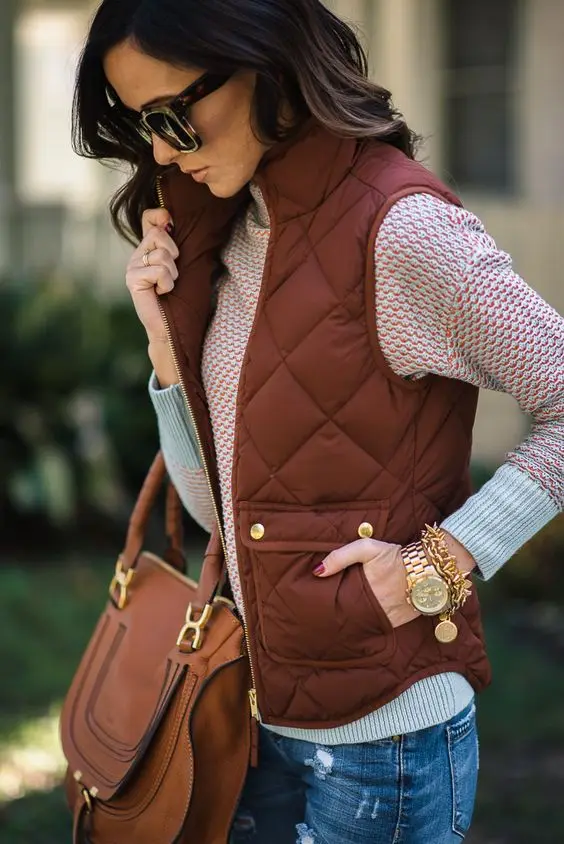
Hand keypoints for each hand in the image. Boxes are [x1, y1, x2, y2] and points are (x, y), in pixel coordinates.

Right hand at [125, 207, 178, 342]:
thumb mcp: (181, 265)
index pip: (149, 218)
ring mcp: (132, 267)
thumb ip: (174, 243)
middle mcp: (137, 255)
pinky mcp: (132, 279)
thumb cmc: (179, 297)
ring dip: (172, 273)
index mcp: (148, 249)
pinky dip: (167, 284)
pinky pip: (160, 271)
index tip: (170, 224)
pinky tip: (160, 292)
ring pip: (162, 254)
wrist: (169, 325)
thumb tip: (169, 216)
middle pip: (158, 234)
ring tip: (166, 286)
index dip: (160, 215)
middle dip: (173, 254)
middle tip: (171, 273)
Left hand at [314, 539, 419, 628]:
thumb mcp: (367, 548)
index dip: (325, 604)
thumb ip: (340, 557)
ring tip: (343, 618)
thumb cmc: (395, 556)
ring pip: (359, 625)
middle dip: (336, 616)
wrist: (429, 568)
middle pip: (345, 616)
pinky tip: (363, 620)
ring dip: (352, 622)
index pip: (336, 602)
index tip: (316, 604)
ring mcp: (384, 617)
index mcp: (361, 589)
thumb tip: (317, 571)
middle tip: (325, 615)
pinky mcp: (396, 623)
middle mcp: (371, 607)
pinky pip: (377, 628)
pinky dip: (369, 625)